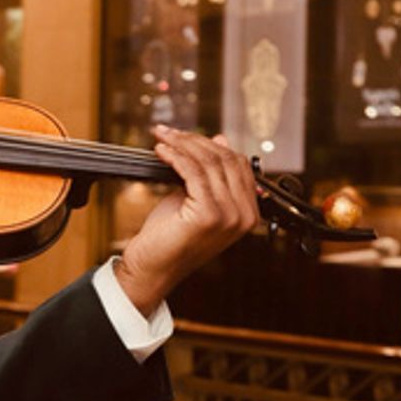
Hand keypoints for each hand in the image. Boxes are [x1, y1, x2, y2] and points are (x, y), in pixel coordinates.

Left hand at [117, 125, 258, 314]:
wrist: (152, 267)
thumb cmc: (169, 236)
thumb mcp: (193, 198)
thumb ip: (208, 173)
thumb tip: (219, 139)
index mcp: (248, 212)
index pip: (238, 164)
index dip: (210, 144)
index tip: (184, 135)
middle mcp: (244, 215)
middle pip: (225, 159)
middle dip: (194, 140)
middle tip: (168, 132)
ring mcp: (230, 216)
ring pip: (209, 163)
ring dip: (181, 145)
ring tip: (162, 138)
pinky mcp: (209, 215)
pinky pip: (193, 172)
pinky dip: (175, 156)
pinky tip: (161, 151)